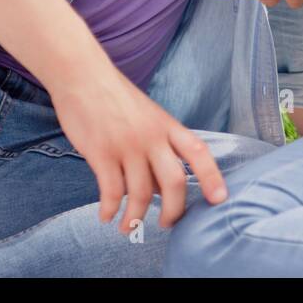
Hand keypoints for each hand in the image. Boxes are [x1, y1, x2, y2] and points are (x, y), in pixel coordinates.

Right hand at [47, 57, 226, 234]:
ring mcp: (127, 145)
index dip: (212, 177)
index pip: (198, 153)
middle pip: (174, 182)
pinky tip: (105, 216)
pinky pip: (111, 192)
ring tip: (127, 228)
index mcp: (167, 126)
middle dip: (174, 212)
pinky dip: (110, 210)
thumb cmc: (116, 98)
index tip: (220, 200)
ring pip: (141, 194)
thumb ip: (159, 146)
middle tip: (166, 225)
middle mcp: (152, 137)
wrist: (82, 75)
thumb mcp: (148, 115)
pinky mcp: (101, 153)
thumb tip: (163, 186)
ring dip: (135, 219)